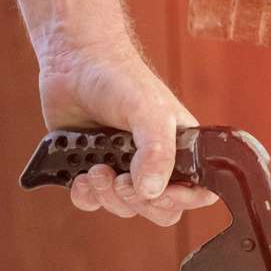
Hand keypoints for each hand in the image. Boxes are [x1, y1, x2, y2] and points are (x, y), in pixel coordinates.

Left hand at [36, 46, 217, 225]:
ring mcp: (122, 169)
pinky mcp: (90, 170)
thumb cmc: (121, 78)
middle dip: (139, 202)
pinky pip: (92, 202)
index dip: (182, 200)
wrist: (74, 61)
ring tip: (96, 168)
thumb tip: (151, 192)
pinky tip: (80, 175)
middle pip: (160, 210)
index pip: (197, 193)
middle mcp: (154, 164)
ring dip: (108, 196)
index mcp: (180, 151)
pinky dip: (86, 196)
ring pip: (125, 208)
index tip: (160, 191)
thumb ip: (157, 152)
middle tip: (122, 181)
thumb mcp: (149, 112)